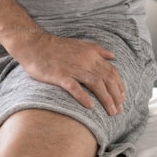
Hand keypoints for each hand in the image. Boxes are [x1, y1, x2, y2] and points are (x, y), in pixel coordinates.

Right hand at [10, 30, 125, 113]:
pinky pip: (74, 88)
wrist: (34, 45)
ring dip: (106, 100)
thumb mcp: (80, 44)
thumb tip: (113, 56)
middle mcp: (85, 61)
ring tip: (112, 112)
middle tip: (120, 110)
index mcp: (91, 54)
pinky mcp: (60, 76)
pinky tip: (91, 106)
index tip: (122, 98)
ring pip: (96, 85)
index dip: (119, 86)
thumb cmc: (57, 47)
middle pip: (107, 80)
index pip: (112, 71)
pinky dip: (84, 97)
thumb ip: (98, 50)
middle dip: (116, 96)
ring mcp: (72, 68)